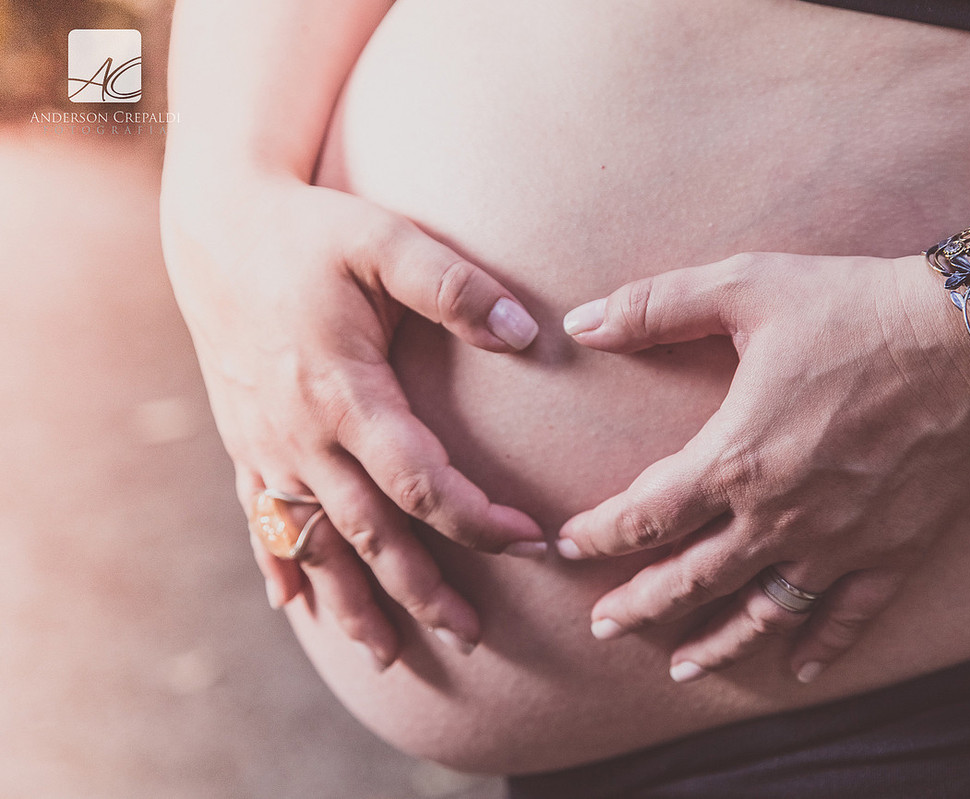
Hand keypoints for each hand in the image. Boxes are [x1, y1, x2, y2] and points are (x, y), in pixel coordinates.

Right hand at [161, 173, 544, 667]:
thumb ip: (456, 287)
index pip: (420, 482)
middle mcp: (301, 434)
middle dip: (422, 589)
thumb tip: (526, 333)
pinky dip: (282, 565)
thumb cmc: (311, 231)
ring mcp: (266, 445)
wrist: (216, 226)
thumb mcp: (385, 239)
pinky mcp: (245, 441)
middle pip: (370, 534)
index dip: (478, 520)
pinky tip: (294, 606)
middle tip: (473, 635)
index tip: (532, 542)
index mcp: (343, 392)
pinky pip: (261, 521)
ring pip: (314, 543)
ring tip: (390, 653)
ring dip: (351, 601)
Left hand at [556, 252, 969, 682]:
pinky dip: (822, 646)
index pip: (645, 517)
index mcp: (737, 458)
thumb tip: (581, 321)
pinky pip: (850, 614)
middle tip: (604, 626)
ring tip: (681, 669)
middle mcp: (780, 516)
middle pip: (692, 579)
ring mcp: (839, 542)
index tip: (568, 546)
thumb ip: (655, 307)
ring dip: (716, 644)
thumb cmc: (855, 307)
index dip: (598, 535)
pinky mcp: (894, 550)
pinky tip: (798, 669)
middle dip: (640, 605)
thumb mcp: (745, 287)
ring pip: (763, 612)